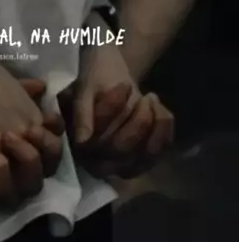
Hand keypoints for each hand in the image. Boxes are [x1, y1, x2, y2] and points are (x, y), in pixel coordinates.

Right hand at [0, 52, 63, 211]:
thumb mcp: (16, 80)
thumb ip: (31, 92)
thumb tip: (42, 89)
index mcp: (33, 119)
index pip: (54, 155)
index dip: (45, 164)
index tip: (28, 162)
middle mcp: (19, 135)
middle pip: (35, 179)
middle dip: (24, 184)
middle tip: (8, 175)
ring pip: (7, 190)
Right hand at [64, 17, 173, 179]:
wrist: (109, 77)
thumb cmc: (93, 78)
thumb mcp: (85, 86)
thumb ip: (82, 112)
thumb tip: (83, 140)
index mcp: (76, 144)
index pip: (96, 139)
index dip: (112, 111)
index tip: (124, 84)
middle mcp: (96, 161)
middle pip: (121, 149)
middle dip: (139, 120)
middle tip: (146, 96)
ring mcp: (121, 163)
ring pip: (145, 154)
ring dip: (154, 123)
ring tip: (151, 98)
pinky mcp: (142, 159)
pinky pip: (160, 150)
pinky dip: (165, 127)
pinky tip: (159, 107)